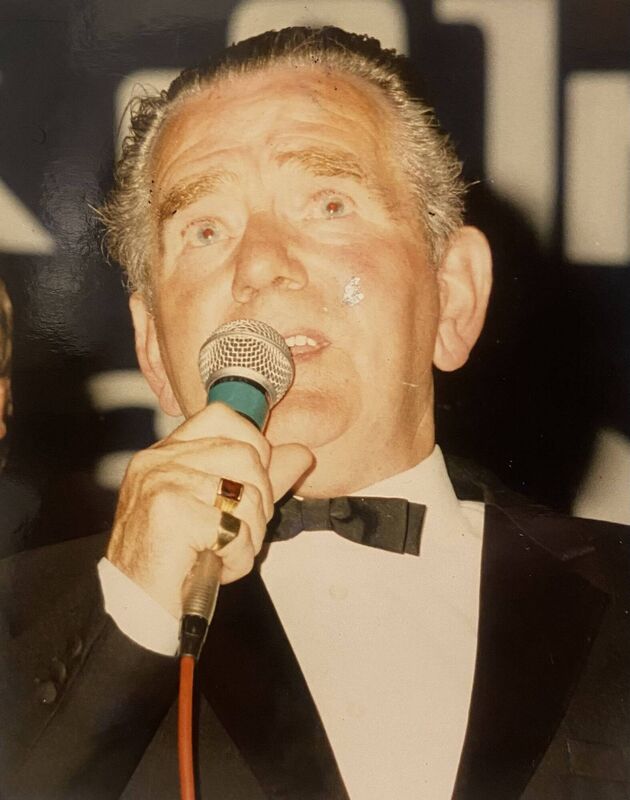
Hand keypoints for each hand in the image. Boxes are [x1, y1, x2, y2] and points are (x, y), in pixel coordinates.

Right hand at [106, 403, 313, 616]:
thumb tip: (301, 453)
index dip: (252, 445)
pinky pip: (235, 530)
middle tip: (235, 531)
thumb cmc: (174, 560)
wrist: (134, 606)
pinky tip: (215, 566)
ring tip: (222, 551)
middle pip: (246, 456)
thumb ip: (259, 479)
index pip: (222, 416)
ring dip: (249, 536)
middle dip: (258, 502)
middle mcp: (159, 461)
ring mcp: (162, 483)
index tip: (249, 483)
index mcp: (168, 453)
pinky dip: (237, 559)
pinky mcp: (170, 513)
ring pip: (247, 495)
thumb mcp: (220, 510)